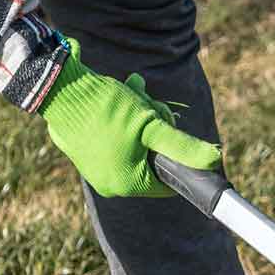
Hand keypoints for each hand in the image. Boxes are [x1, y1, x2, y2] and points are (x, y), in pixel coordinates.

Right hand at [39, 38, 221, 197]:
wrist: (59, 89)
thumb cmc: (107, 109)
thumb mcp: (151, 125)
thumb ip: (182, 146)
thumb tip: (215, 161)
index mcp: (126, 185)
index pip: (167, 181)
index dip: (174, 153)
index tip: (167, 127)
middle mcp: (109, 183)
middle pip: (151, 159)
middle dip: (156, 130)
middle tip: (150, 106)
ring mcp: (94, 167)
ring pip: (135, 144)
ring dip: (141, 117)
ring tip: (135, 94)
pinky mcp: (83, 151)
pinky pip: (114, 138)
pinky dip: (123, 118)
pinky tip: (122, 94)